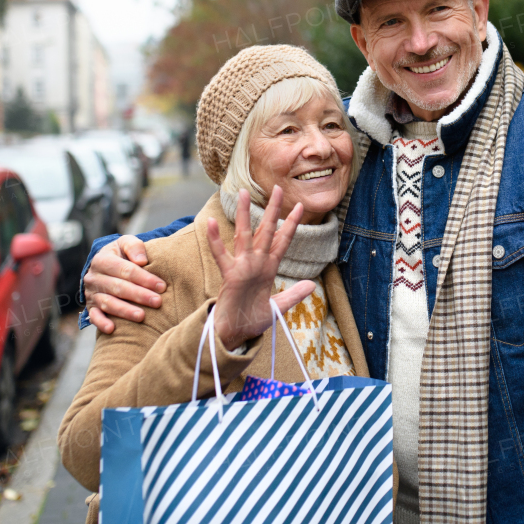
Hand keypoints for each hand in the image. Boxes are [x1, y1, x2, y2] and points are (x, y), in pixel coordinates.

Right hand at [84, 235, 166, 333]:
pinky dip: (102, 323)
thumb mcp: (125, 243)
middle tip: (157, 302)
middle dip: (139, 295)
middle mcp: (94, 277)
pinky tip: (112, 329)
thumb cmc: (121, 254)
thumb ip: (134, 247)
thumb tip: (142, 261)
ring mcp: (92, 294)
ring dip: (125, 311)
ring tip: (141, 316)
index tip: (161, 286)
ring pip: (108, 303)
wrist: (102, 265)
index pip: (125, 270)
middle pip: (118, 287)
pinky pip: (94, 317)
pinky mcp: (91, 307)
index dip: (144, 278)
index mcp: (102, 260)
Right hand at [209, 188, 314, 350]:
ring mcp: (242, 267)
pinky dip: (215, 239)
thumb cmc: (253, 319)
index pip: (283, 241)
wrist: (235, 334)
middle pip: (266, 231)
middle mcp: (256, 263)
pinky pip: (222, 255)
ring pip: (244, 235)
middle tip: (278, 188)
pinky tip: (211, 222)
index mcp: (269, 269)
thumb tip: (312, 285)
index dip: (291, 224)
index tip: (300, 206)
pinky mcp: (230, 276)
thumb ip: (294, 295)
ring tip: (242, 193)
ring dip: (244, 215)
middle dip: (272, 210)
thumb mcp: (278, 308)